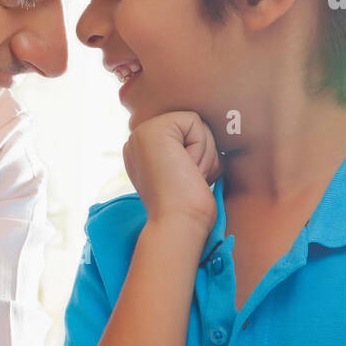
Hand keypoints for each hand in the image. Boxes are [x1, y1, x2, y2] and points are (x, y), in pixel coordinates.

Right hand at [123, 111, 220, 232]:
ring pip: (197, 125)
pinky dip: (201, 147)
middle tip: (187, 179)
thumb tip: (206, 143)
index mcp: (144, 152)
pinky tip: (187, 167)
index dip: (198, 157)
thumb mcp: (185, 173)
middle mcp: (138, 140)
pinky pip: (195, 122)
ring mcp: (142, 133)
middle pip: (193, 128)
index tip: (185, 181)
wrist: (179, 223)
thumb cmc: (189, 209)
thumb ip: (187, 153)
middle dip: (203, 154)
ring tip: (186, 176)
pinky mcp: (153, 129)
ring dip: (204, 155)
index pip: (187, 135)